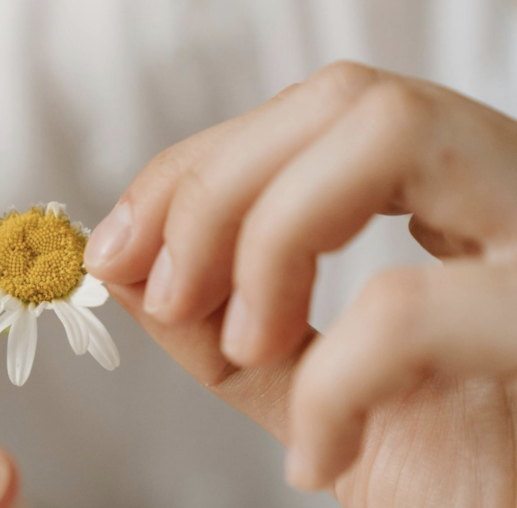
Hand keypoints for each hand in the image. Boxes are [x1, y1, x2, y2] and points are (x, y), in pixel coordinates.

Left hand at [86, 61, 516, 506]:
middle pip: (342, 101)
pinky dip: (327, 384)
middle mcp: (514, 195)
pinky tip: (318, 453)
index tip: (121, 246)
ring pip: (389, 132)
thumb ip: (217, 320)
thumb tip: (121, 260)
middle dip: (214, 189)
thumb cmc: (447, 481)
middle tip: (162, 291)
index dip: (198, 169)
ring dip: (269, 238)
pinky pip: (410, 306)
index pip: (315, 116)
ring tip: (246, 346)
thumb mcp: (306, 387)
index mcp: (459, 202)